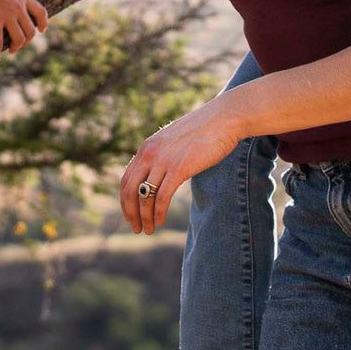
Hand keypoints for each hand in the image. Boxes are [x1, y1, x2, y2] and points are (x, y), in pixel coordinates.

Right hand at [0, 0, 48, 63]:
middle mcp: (20, 8)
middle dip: (26, 41)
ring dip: (16, 48)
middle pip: (30, 31)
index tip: (41, 30)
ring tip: (11, 51)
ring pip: (19, 39)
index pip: (42, 12)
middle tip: (19, 44)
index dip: (43, 23)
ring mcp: (8, 16)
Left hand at [120, 100, 241, 234]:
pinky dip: (157, 213)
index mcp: (147, 147)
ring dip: (144, 217)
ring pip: (143, 196)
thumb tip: (163, 171)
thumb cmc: (205, 131)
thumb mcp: (176, 141)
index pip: (126, 179)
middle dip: (130, 212)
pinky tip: (159, 222)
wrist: (225, 118)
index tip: (130, 214)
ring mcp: (163, 161)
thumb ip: (165, 155)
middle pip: (129, 190)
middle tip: (136, 228)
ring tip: (148, 230)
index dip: (125, 200)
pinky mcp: (179, 169)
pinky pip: (161, 197)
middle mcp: (149, 154)